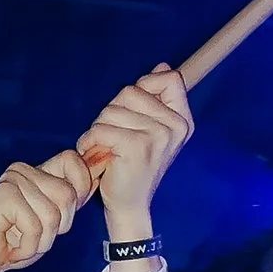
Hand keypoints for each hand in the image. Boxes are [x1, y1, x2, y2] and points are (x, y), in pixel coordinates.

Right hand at [0, 151, 94, 271]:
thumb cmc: (20, 241)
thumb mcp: (56, 219)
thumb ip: (75, 196)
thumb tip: (101, 167)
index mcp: (38, 171)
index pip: (72, 160)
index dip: (79, 189)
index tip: (62, 217)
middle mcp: (23, 170)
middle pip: (67, 195)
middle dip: (58, 226)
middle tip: (36, 234)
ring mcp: (11, 180)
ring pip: (52, 215)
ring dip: (42, 240)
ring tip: (24, 240)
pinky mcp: (2, 196)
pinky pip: (34, 226)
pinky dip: (28, 246)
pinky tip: (13, 245)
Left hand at [76, 65, 192, 241]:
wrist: (130, 205)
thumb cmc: (133, 166)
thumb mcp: (150, 130)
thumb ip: (156, 98)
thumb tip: (162, 67)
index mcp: (182, 120)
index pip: (170, 79)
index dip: (145, 86)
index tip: (134, 110)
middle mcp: (175, 126)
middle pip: (132, 91)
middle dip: (113, 111)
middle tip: (115, 137)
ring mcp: (158, 136)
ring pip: (111, 110)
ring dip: (99, 128)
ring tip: (106, 148)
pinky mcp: (136, 147)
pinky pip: (101, 128)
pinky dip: (90, 141)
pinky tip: (96, 155)